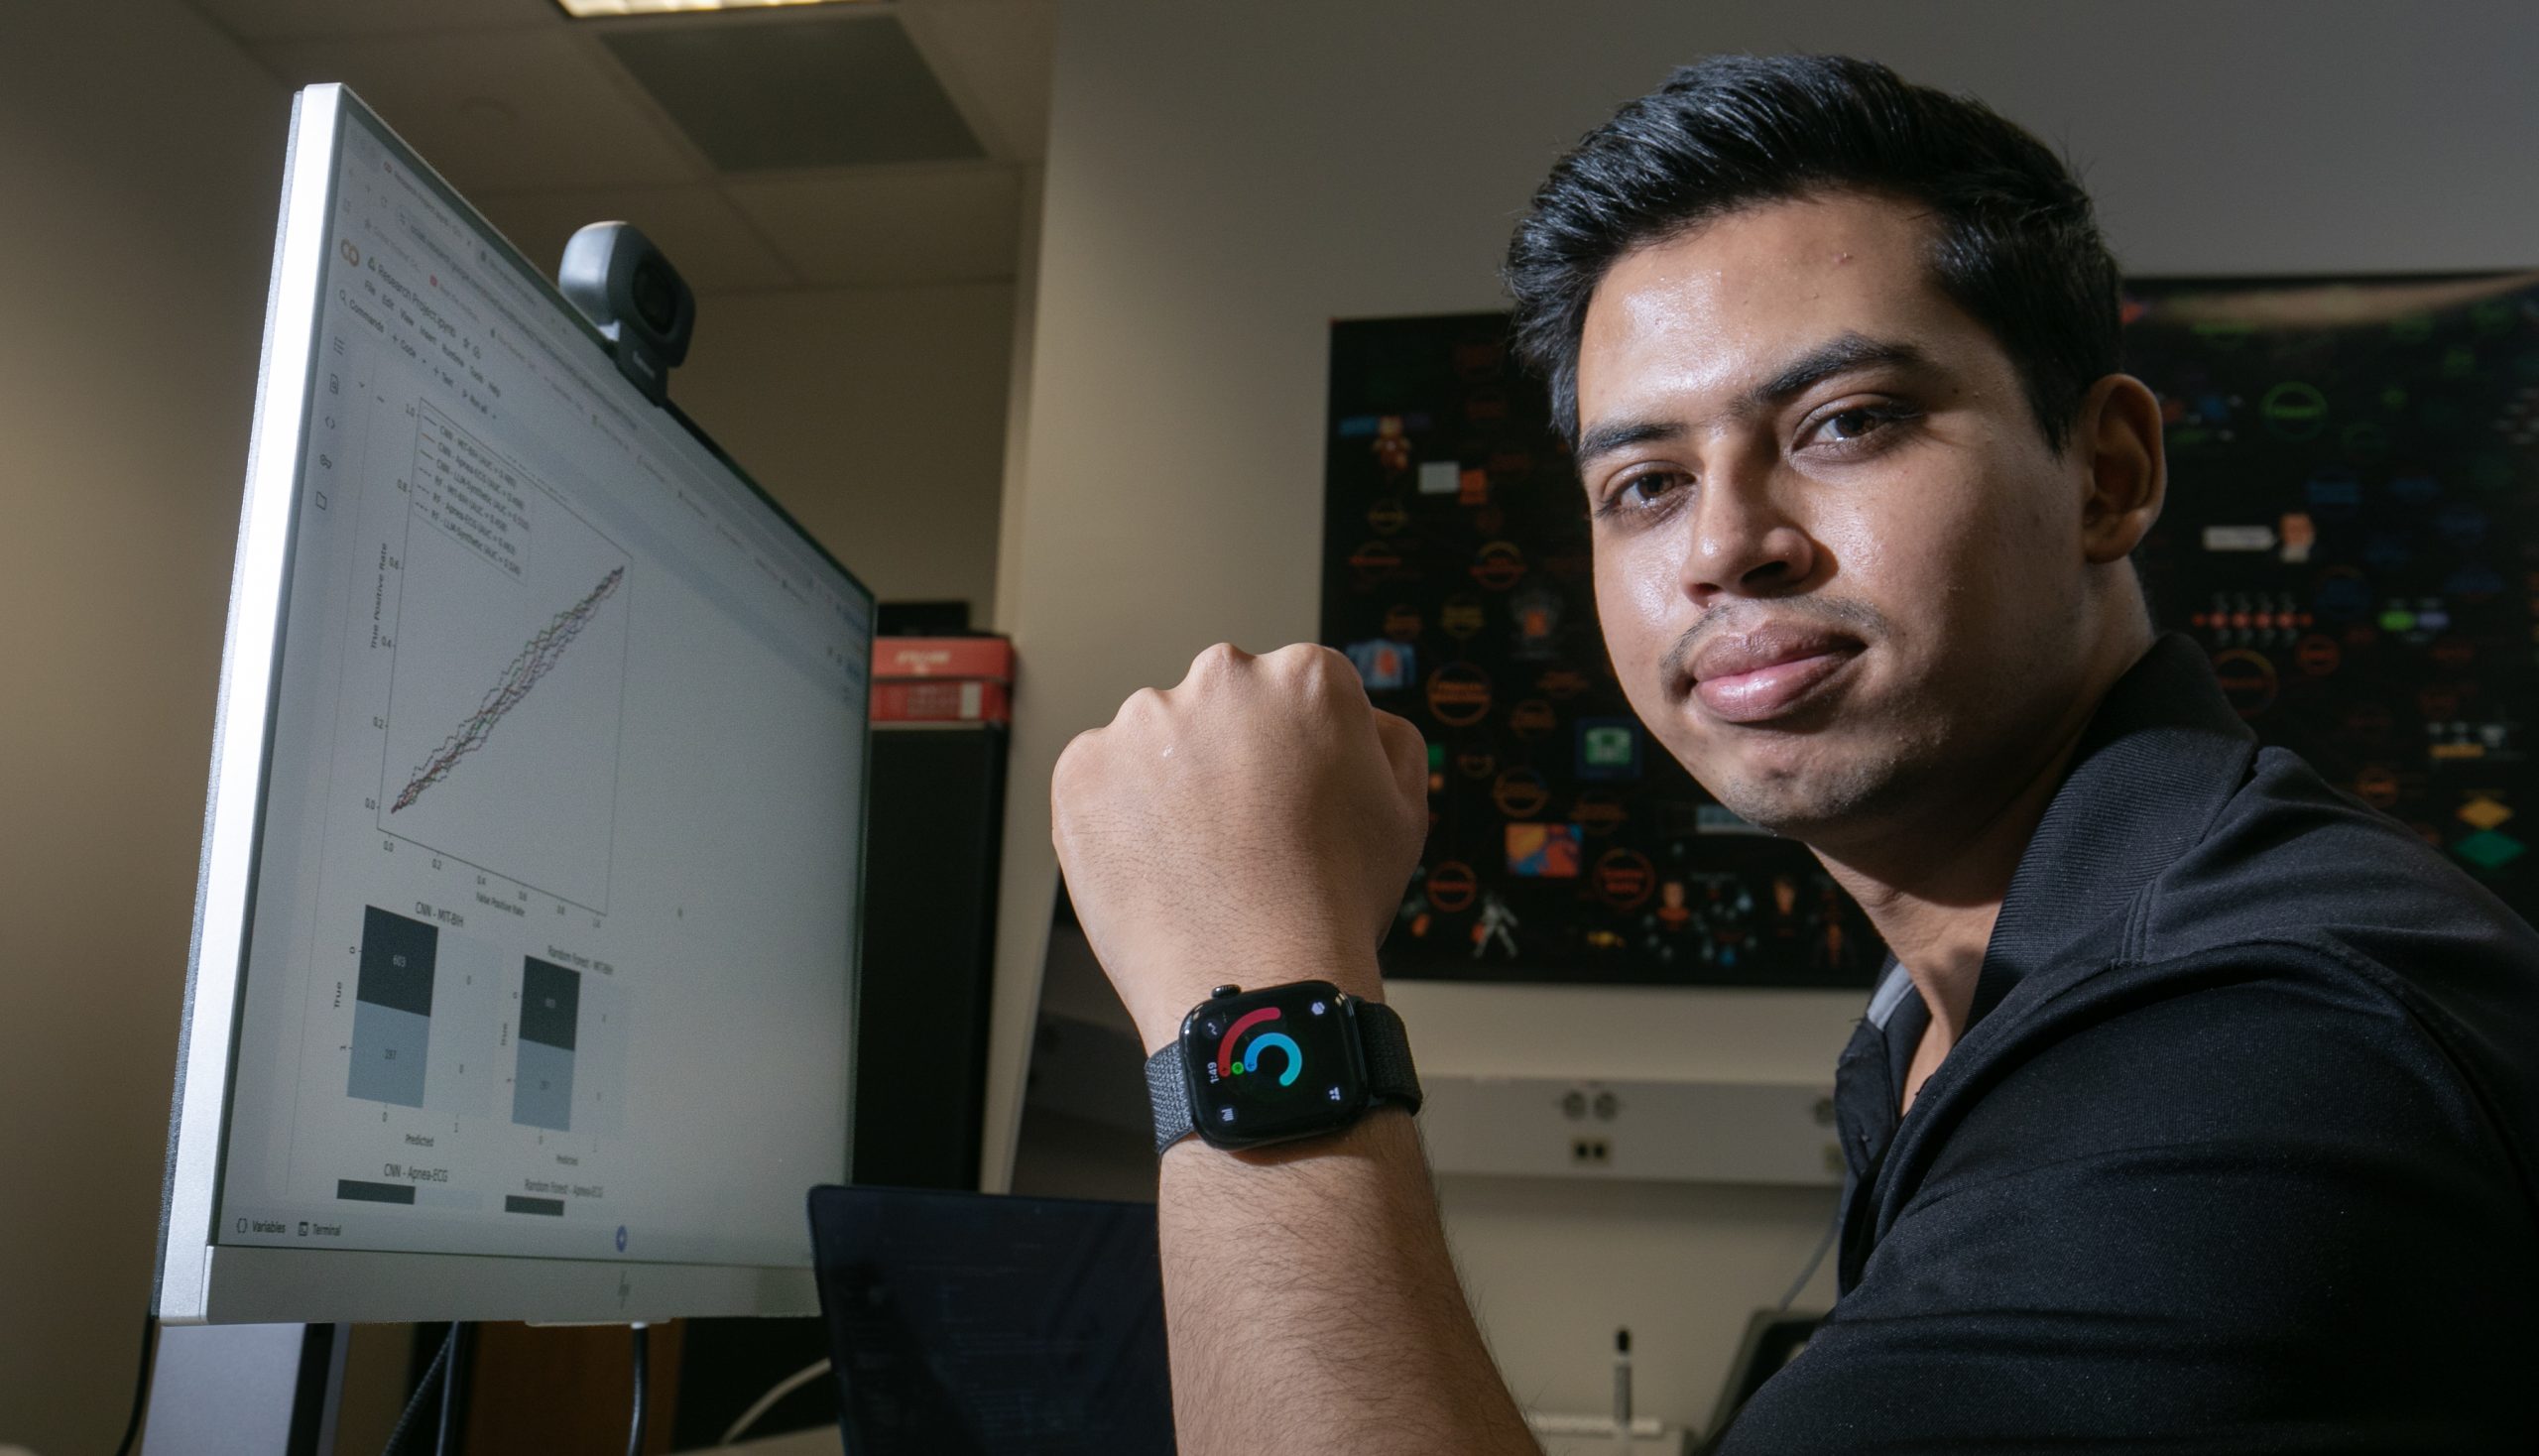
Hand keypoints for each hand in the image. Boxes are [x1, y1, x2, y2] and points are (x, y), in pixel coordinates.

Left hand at [1052, 643, 1427, 1051]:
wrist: (1257, 978)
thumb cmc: (1332, 904)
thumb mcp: (1404, 810)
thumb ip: (1387, 740)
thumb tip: (1363, 720)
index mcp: (1305, 678)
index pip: (1293, 691)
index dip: (1294, 750)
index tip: (1289, 793)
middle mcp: (1222, 681)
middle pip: (1221, 705)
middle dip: (1227, 754)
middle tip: (1243, 829)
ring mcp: (1144, 723)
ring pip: (1155, 741)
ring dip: (1169, 781)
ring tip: (1197, 857)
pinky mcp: (1084, 769)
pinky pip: (1099, 780)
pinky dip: (1116, 816)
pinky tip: (1156, 863)